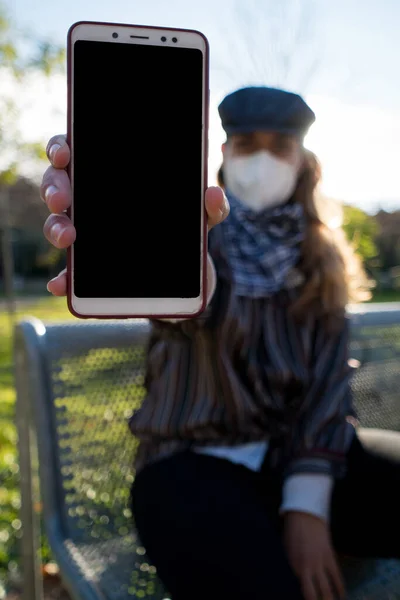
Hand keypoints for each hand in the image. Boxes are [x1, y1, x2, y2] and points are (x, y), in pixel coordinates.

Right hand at [41, 134, 229, 296]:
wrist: (189, 278)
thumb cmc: (188, 233)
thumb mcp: (203, 218)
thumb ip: (212, 207)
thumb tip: (212, 194)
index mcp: (112, 178)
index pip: (77, 152)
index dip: (62, 147)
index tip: (65, 153)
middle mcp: (92, 202)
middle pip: (58, 184)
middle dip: (54, 188)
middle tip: (63, 199)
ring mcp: (87, 235)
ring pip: (57, 223)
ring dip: (54, 227)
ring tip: (67, 238)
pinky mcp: (90, 270)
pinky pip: (69, 273)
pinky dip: (62, 279)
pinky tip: (60, 284)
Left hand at [283, 512, 344, 599]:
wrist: (305, 514)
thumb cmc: (293, 533)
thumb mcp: (287, 551)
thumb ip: (292, 567)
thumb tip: (297, 581)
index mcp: (292, 566)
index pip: (298, 589)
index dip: (303, 597)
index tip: (304, 599)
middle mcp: (305, 568)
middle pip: (313, 595)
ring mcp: (319, 563)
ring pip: (327, 590)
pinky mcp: (330, 557)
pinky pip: (336, 577)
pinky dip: (340, 588)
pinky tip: (342, 596)